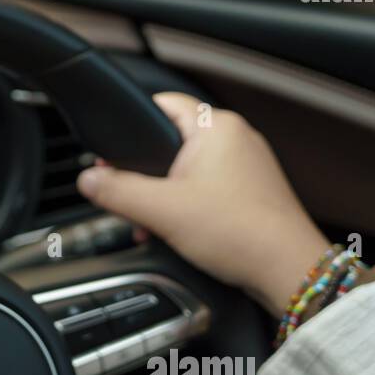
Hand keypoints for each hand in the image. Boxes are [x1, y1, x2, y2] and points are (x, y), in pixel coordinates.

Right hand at [76, 93, 328, 315]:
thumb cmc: (240, 233)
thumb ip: (117, 191)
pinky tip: (177, 231)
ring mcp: (247, 165)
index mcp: (216, 127)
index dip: (131, 126)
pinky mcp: (252, 191)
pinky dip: (187, 204)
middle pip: (172, 141)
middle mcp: (236, 138)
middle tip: (128, 196)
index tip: (111, 153)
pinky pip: (208, 187)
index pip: (163, 103)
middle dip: (144, 172)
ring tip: (152, 222)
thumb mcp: (162, 211)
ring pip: (189, 168)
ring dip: (164, 194)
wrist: (287, 271)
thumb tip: (88, 180)